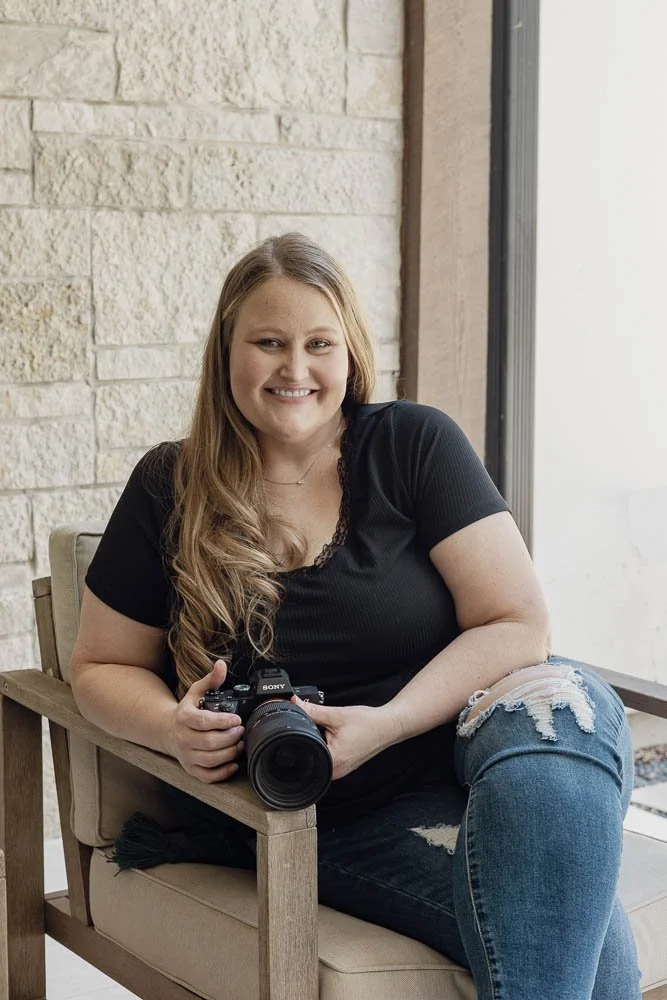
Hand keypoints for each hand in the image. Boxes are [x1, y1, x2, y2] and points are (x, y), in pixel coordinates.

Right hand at [167, 659, 244, 783]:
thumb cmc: (186, 711)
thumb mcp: (196, 692)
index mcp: (184, 718)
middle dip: (230, 738)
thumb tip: (221, 665)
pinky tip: (233, 763)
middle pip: (209, 743)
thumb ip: (210, 680)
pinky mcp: (191, 769)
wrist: (167, 731)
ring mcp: (186, 755)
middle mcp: (183, 738)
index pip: (203, 722)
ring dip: (229, 753)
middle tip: (241, 731)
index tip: (236, 719)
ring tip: (240, 744)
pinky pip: (207, 776)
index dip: (223, 721)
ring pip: (210, 760)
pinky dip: (222, 773)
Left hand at [291, 697, 397, 780]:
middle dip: (312, 739)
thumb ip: (313, 711)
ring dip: (321, 743)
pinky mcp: (344, 766)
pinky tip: (338, 738)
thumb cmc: (368, 724)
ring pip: (319, 757)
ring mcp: (341, 771)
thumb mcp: (337, 715)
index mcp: (332, 760)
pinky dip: (329, 746)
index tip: (309, 726)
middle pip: (310, 755)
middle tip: (328, 728)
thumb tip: (296, 704)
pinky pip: (328, 758)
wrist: (388, 726)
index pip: (303, 751)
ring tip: (336, 732)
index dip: (300, 736)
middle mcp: (335, 771)